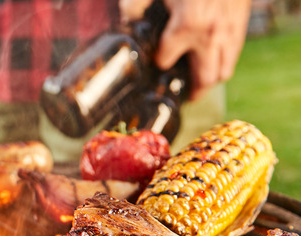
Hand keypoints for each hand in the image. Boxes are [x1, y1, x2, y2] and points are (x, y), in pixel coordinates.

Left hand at [120, 0, 251, 99]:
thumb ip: (136, 3)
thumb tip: (124, 20)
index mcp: (186, 26)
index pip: (166, 60)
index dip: (157, 62)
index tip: (153, 63)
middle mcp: (211, 34)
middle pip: (205, 78)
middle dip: (193, 91)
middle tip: (183, 96)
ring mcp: (230, 31)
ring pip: (224, 70)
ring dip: (210, 79)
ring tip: (198, 83)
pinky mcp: (241, 24)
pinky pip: (235, 54)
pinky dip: (224, 62)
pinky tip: (212, 59)